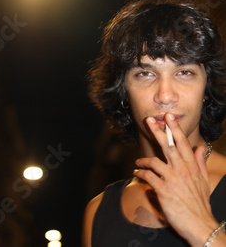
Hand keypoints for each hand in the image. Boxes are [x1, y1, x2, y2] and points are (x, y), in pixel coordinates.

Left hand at [133, 113, 218, 245]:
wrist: (200, 224)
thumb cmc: (201, 203)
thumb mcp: (204, 181)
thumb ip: (200, 162)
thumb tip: (200, 147)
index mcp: (192, 166)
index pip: (183, 142)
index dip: (175, 128)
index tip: (168, 117)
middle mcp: (182, 170)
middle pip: (168, 145)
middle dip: (157, 131)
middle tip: (149, 120)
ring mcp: (172, 179)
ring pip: (155, 160)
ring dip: (143, 159)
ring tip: (138, 160)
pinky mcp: (163, 190)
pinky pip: (149, 176)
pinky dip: (141, 173)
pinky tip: (137, 172)